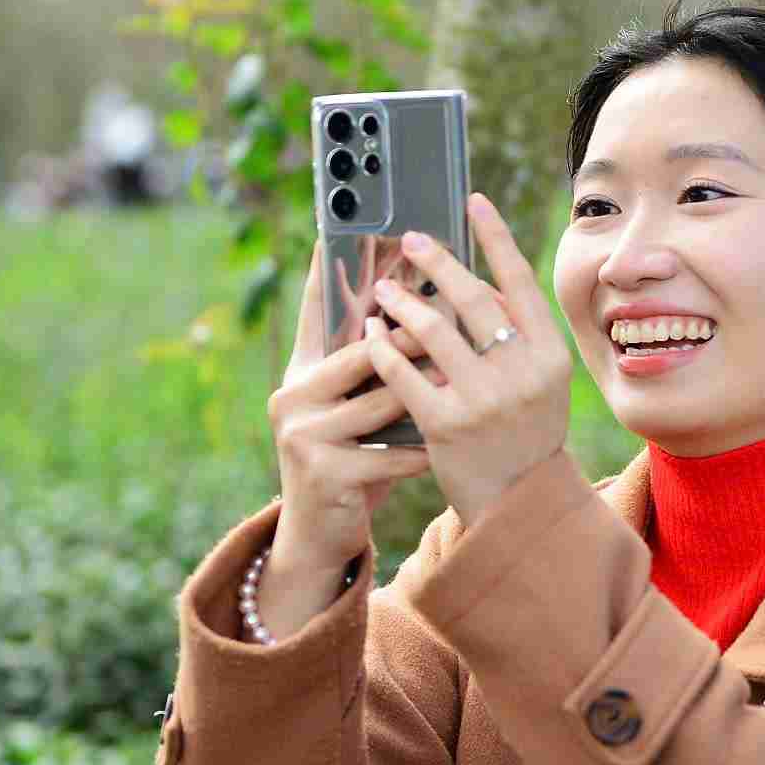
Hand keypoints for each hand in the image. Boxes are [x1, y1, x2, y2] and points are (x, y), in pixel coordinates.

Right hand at [267, 241, 434, 567]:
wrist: (318, 535)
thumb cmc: (351, 459)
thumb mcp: (354, 409)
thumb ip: (372, 368)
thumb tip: (418, 313)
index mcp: (302, 372)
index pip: (316, 311)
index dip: (328, 271)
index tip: (341, 229)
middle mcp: (293, 395)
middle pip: (363, 352)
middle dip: (413, 335)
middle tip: (456, 312)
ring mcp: (304, 434)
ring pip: (384, 401)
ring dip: (432, 390)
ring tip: (471, 377)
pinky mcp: (324, 473)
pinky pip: (392, 453)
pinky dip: (426, 448)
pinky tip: (455, 444)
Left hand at [362, 191, 571, 528]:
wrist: (517, 503)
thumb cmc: (524, 432)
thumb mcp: (540, 383)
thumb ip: (517, 335)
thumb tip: (480, 279)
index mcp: (550, 355)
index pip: (521, 282)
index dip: (496, 237)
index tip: (473, 201)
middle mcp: (522, 373)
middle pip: (472, 298)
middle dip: (437, 262)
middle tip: (410, 240)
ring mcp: (485, 400)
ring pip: (433, 331)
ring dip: (402, 302)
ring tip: (384, 289)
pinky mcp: (446, 425)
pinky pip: (404, 372)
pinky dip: (382, 348)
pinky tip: (370, 333)